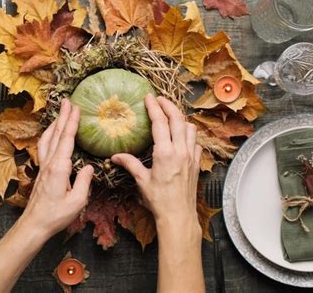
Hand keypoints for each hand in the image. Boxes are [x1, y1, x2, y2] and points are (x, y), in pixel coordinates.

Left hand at [20, 99, 93, 238]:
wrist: (34, 224)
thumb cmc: (56, 215)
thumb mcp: (77, 201)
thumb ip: (84, 182)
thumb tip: (89, 167)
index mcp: (59, 168)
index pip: (66, 140)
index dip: (71, 122)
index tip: (75, 108)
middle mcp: (49, 164)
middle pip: (55, 134)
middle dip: (62, 116)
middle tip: (67, 101)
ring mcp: (43, 167)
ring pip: (47, 139)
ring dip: (54, 124)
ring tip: (60, 113)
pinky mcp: (42, 172)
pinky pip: (44, 147)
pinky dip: (48, 136)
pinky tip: (50, 134)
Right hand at [111, 94, 201, 230]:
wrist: (178, 215)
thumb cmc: (159, 200)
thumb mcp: (142, 180)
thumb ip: (130, 164)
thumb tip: (116, 156)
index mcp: (165, 152)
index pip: (160, 122)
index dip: (154, 107)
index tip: (149, 97)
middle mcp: (180, 150)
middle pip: (177, 118)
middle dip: (168, 105)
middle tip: (159, 99)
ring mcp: (191, 156)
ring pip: (190, 127)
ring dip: (180, 118)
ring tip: (171, 115)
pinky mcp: (196, 163)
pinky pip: (196, 142)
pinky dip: (189, 134)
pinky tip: (182, 137)